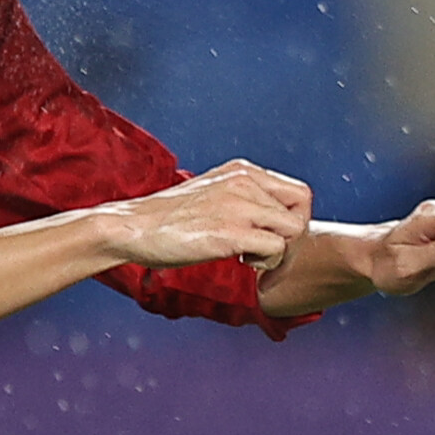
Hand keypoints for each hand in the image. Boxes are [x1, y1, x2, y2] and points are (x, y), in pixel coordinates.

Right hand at [105, 160, 311, 271]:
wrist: (132, 227)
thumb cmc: (167, 218)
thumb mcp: (210, 192)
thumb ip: (241, 197)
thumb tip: (268, 218)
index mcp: (241, 170)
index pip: (299, 192)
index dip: (293, 219)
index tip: (271, 235)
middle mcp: (244, 182)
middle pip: (302, 209)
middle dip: (292, 236)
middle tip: (267, 249)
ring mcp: (238, 205)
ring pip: (293, 230)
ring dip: (277, 252)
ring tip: (249, 257)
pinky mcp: (230, 232)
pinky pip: (275, 249)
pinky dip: (265, 264)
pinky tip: (240, 262)